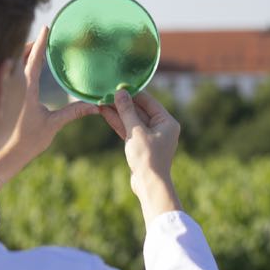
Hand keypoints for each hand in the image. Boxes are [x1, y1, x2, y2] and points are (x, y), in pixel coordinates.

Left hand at [0, 26, 96, 190]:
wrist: (5, 156)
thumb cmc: (27, 141)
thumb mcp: (53, 124)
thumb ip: (73, 112)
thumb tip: (96, 106)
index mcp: (26, 88)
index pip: (34, 58)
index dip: (42, 42)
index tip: (48, 27)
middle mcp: (14, 85)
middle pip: (21, 56)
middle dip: (32, 44)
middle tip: (46, 37)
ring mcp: (8, 90)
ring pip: (14, 63)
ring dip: (23, 54)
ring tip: (37, 48)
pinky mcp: (5, 97)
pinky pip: (10, 74)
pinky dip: (19, 65)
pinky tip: (27, 68)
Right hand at [99, 90, 182, 222]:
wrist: (149, 185)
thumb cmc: (147, 157)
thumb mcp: (135, 130)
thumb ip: (127, 110)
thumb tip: (120, 92)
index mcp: (167, 121)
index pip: (148, 101)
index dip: (132, 92)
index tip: (118, 85)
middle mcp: (161, 127)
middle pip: (140, 110)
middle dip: (123, 102)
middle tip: (107, 92)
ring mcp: (151, 137)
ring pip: (132, 120)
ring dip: (118, 112)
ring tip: (102, 100)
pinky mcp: (141, 145)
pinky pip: (129, 130)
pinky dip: (119, 123)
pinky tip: (106, 113)